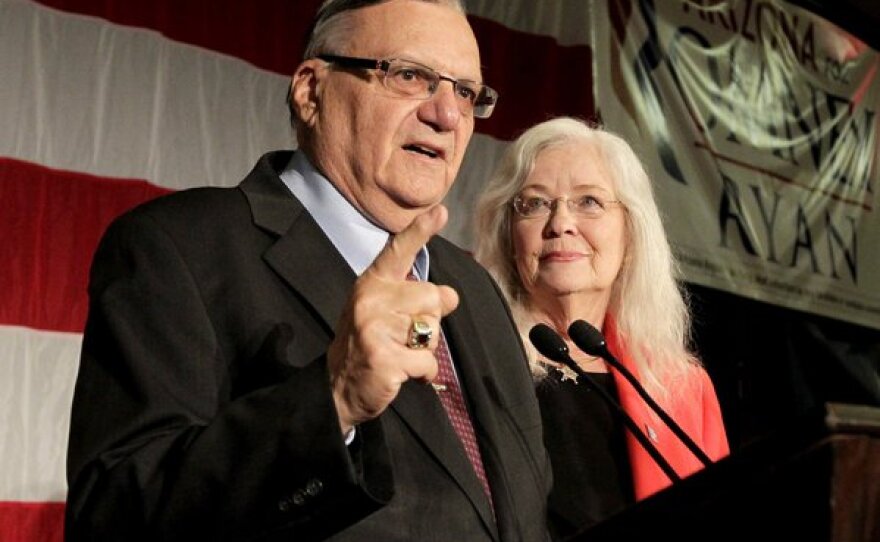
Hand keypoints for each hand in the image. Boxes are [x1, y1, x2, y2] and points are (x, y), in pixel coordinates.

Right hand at [328, 205, 459, 433]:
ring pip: (432, 332)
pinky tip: (401, 373)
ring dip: (425, 350)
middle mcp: (371, 300)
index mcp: (372, 284)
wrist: (337, 387)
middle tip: (404, 337)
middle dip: (429, 322)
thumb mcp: (387, 314)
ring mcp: (375, 328)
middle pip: (433, 298)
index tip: (441, 211)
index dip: (420, 231)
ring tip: (399, 354)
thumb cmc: (369, 345)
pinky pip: (427, 361)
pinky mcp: (383, 357)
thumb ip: (417, 300)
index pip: (399, 252)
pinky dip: (423, 373)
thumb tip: (452, 295)